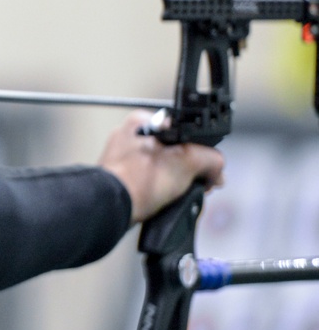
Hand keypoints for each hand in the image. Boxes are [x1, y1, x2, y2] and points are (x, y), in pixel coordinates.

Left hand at [98, 110, 224, 223]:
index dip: (202, 152)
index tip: (209, 169)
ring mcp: (122, 158)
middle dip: (190, 171)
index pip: (185, 132)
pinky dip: (160, 192)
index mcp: (143, 122)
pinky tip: (163, 200)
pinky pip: (149, 182)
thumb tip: (217, 168)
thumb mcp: (189, 161)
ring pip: (163, 169)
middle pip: (176, 152)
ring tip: (177, 195)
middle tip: (197, 184)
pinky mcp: (120, 178)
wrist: (112, 208)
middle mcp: (130, 136)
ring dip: (177, 183)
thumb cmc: (138, 180)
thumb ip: (211, 159)